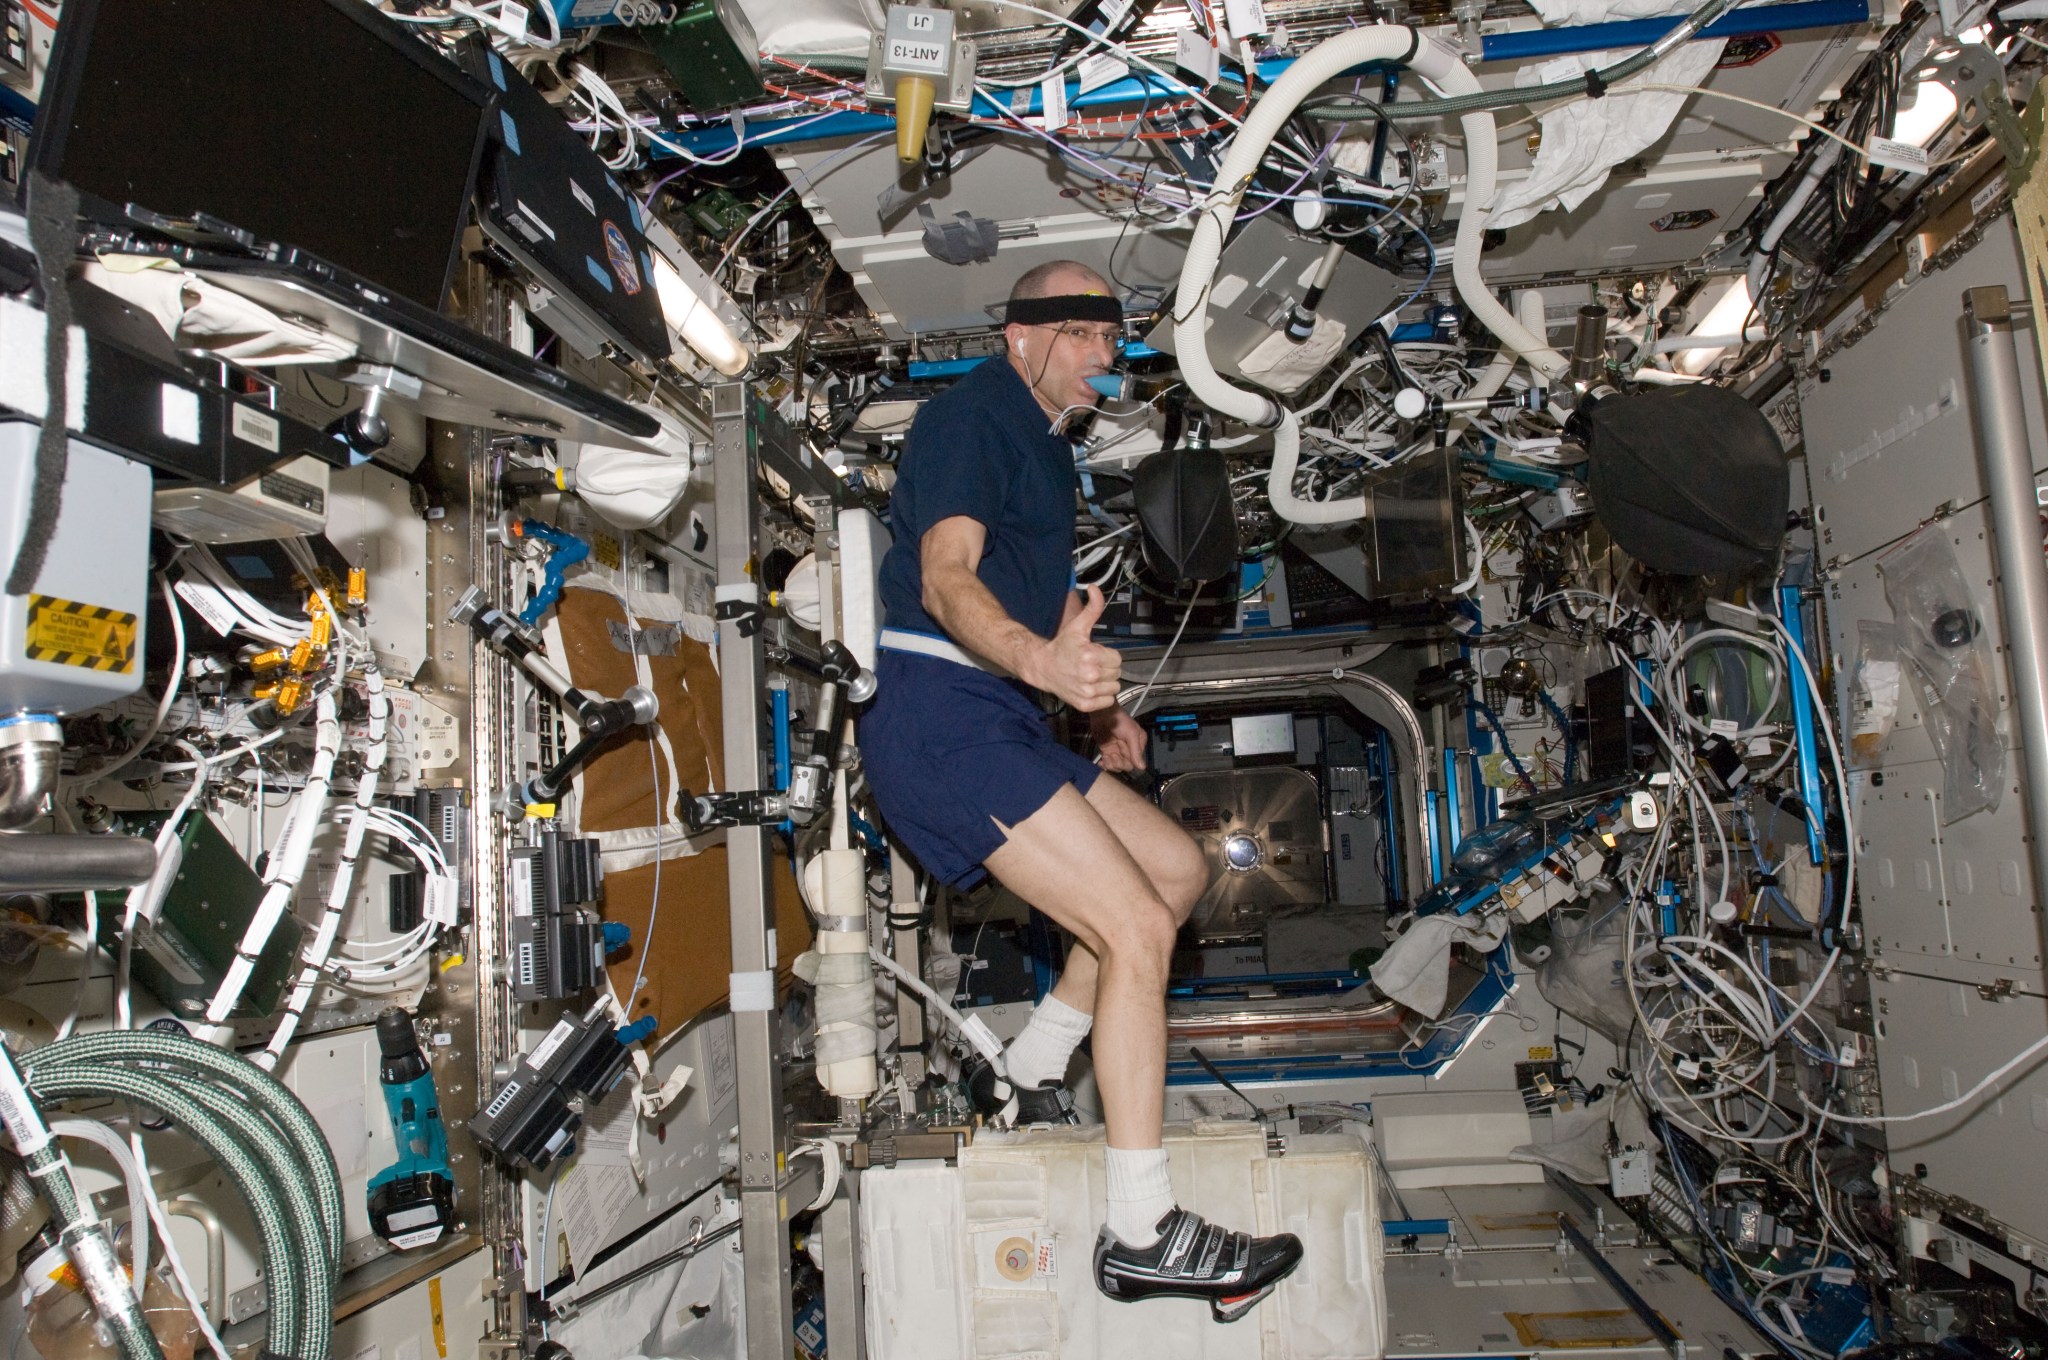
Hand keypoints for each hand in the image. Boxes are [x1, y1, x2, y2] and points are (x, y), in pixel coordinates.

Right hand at [1021, 585, 1122, 711]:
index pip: (1117, 659)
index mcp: (1091, 656)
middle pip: (1117, 673)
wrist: (1042, 667)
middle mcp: (1090, 675)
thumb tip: (1095, 588)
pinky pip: (1108, 701)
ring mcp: (1087, 692)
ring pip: (1114, 688)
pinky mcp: (1085, 704)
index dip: (1107, 655)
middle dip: (1107, 668)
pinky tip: (1090, 687)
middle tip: (1091, 664)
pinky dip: (1102, 696)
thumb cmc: (1062, 646)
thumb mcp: (1078, 626)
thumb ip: (1092, 608)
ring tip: (1091, 676)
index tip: (1095, 654)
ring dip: (1106, 682)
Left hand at [1090, 705, 1147, 771]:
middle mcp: (1129, 749)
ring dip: (1111, 765)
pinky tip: (1101, 762)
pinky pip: (1108, 763)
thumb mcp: (1131, 734)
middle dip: (1118, 764)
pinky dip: (1104, 765)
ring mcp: (1117, 750)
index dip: (1127, 762)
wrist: (1103, 713)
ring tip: (1106, 756)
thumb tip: (1142, 767)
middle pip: (1126, 766)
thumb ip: (1136, 750)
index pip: (1136, 761)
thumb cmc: (1120, 720)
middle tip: (1112, 755)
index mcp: (1138, 744)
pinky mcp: (1107, 750)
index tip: (1120, 755)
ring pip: (1116, 766)